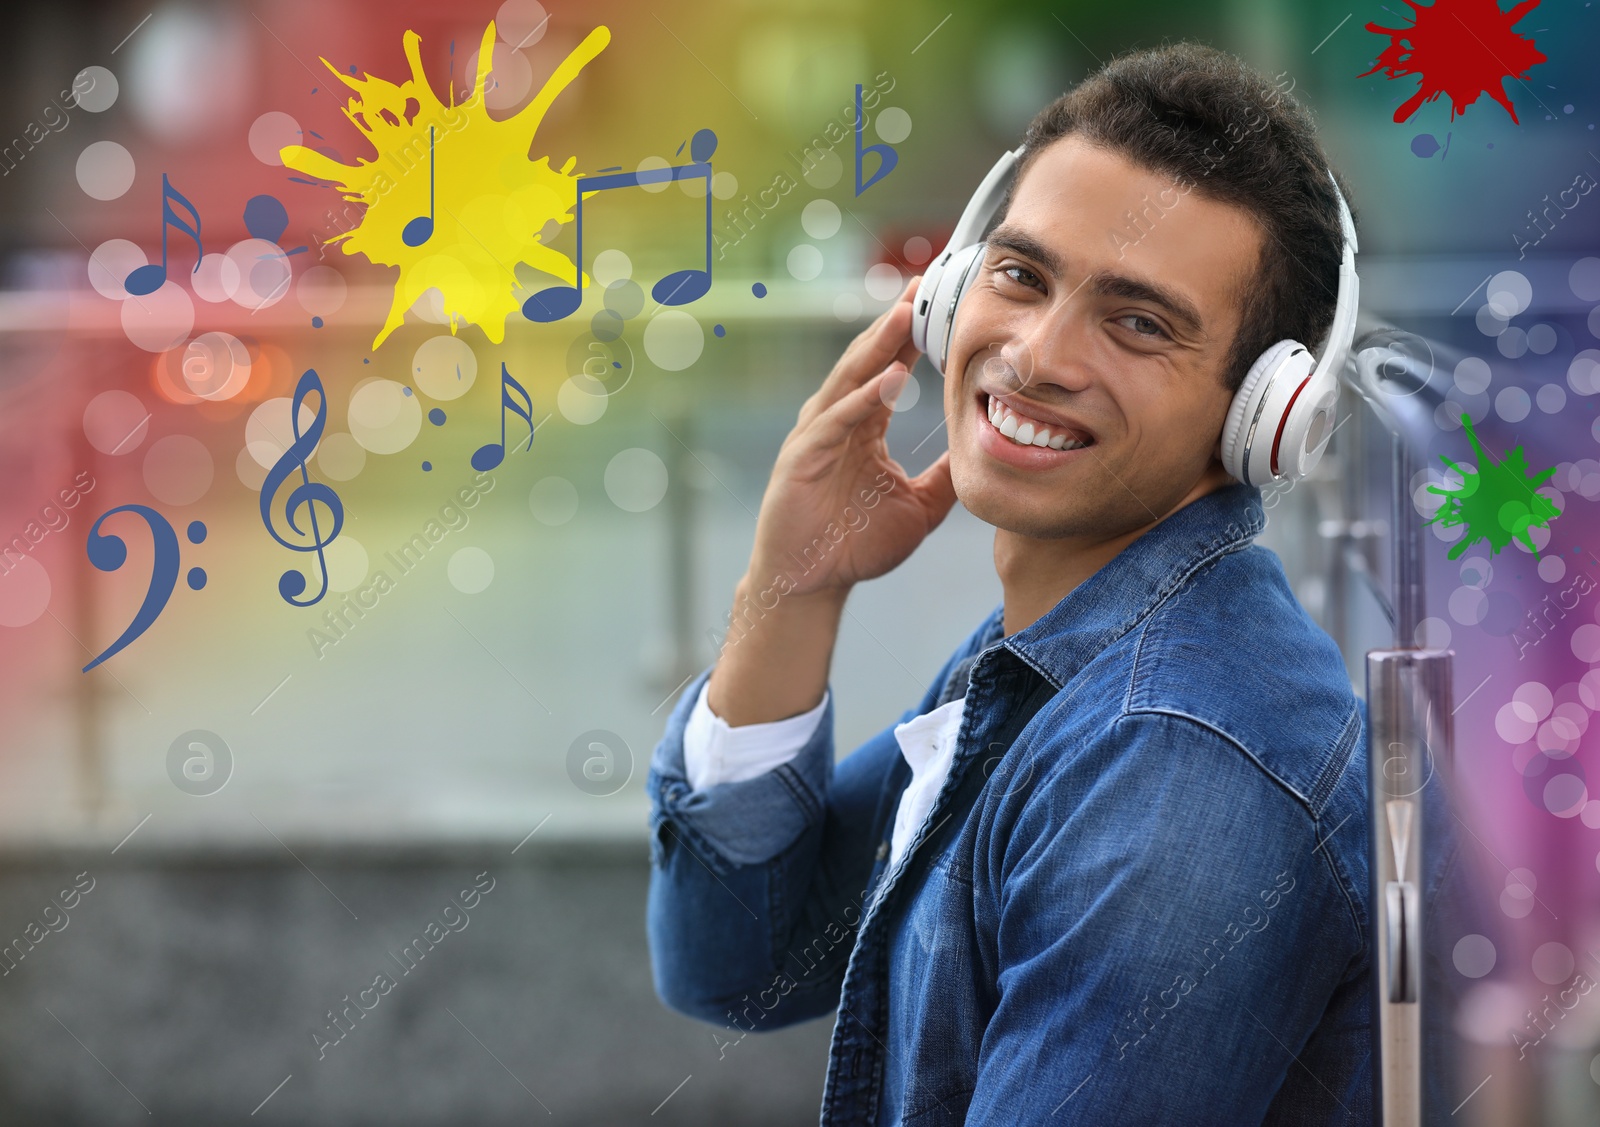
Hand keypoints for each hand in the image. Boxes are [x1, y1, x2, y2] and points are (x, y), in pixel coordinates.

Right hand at [745, 277, 957, 598]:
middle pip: (867, 361)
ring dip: (878, 347)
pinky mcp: (802, 460)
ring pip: (849, 381)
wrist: (809, 585)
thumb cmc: (853, 546)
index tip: (937, 301)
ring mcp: (815, 438)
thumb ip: (946, 478)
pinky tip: (889, 380)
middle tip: (922, 284)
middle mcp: (836, 423)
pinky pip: (835, 423)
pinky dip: (862, 400)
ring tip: (905, 314)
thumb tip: (983, 454)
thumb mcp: (919, 507)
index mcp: (861, 428)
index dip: (911, 336)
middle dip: (894, 323)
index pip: (888, 369)